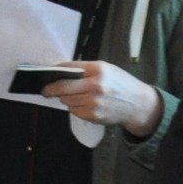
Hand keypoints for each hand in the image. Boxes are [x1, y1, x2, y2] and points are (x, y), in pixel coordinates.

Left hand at [43, 61, 162, 136]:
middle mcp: (95, 85)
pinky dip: (75, 108)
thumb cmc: (120, 84)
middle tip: (45, 90)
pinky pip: (75, 111)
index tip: (46, 75)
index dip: (55, 72)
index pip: (69, 68)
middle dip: (50, 89)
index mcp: (98, 70)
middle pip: (63, 87)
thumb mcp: (107, 70)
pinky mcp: (93, 115)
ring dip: (66, 99)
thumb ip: (86, 70)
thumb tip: (61, 73)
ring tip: (76, 96)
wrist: (138, 104)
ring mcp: (94, 102)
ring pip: (67, 101)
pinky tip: (85, 104)